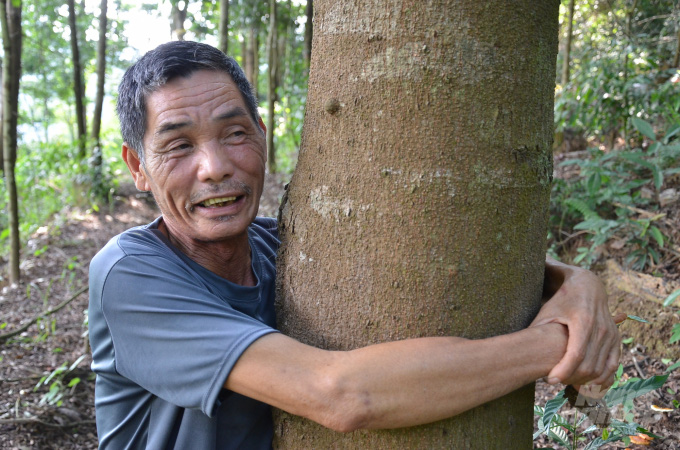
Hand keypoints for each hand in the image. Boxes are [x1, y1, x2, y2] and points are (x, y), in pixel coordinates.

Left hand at [530, 256, 625, 386]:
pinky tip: (585, 384)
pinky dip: (601, 378)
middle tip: (554, 380)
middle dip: (571, 378)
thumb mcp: (547, 312)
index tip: (549, 380)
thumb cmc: (562, 300)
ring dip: (584, 381)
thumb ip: (538, 331)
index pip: (576, 355)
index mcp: (582, 321)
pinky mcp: (616, 340)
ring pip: (600, 369)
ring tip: (565, 382)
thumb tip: (520, 352)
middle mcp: (600, 329)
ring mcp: (611, 335)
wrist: (588, 287)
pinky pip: (613, 366)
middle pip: (588, 366)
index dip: (563, 371)